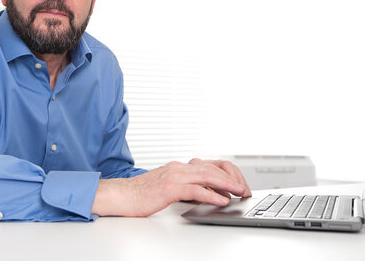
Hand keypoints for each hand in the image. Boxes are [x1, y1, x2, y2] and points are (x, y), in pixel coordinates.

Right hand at [91, 159, 250, 216]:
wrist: (119, 196)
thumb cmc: (141, 194)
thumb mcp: (169, 187)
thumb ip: (188, 187)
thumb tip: (210, 193)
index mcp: (180, 167)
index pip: (211, 164)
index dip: (229, 173)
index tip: (239, 185)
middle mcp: (179, 168)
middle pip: (214, 167)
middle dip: (233, 177)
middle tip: (245, 190)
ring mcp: (174, 176)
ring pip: (208, 175)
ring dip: (228, 184)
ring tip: (240, 192)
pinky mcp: (169, 188)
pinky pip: (195, 190)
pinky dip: (212, 195)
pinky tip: (221, 201)